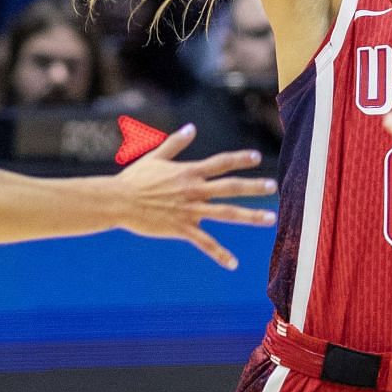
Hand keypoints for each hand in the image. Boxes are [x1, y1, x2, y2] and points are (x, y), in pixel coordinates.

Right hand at [111, 124, 279, 268]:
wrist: (118, 201)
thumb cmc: (134, 179)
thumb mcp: (156, 157)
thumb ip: (176, 143)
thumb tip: (191, 128)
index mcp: (188, 171)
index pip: (220, 163)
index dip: (239, 159)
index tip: (257, 157)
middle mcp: (194, 189)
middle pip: (230, 187)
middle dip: (253, 187)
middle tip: (273, 187)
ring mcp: (189, 210)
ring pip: (226, 213)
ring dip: (250, 216)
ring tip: (270, 219)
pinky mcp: (181, 228)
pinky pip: (205, 242)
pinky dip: (219, 253)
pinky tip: (233, 264)